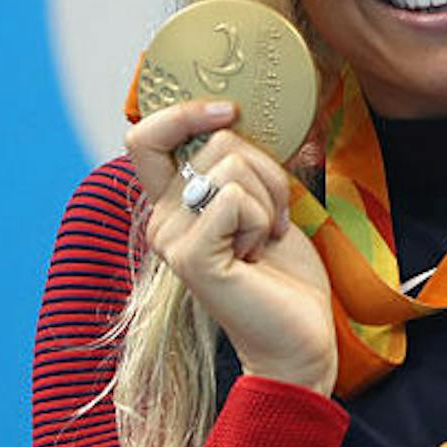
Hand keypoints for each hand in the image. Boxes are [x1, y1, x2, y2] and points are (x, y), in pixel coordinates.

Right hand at [125, 100, 335, 394]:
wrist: (299, 336)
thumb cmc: (285, 273)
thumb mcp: (264, 201)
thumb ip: (242, 164)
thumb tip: (241, 114)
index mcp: (173, 203)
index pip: (146, 137)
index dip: (183, 112)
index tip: (229, 111)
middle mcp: (162, 219)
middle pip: (216, 143)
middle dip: (267, 170)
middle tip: (273, 216)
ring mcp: (171, 238)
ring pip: (231, 165)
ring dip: (270, 197)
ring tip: (266, 238)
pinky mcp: (191, 256)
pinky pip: (235, 198)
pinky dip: (264, 219)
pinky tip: (258, 253)